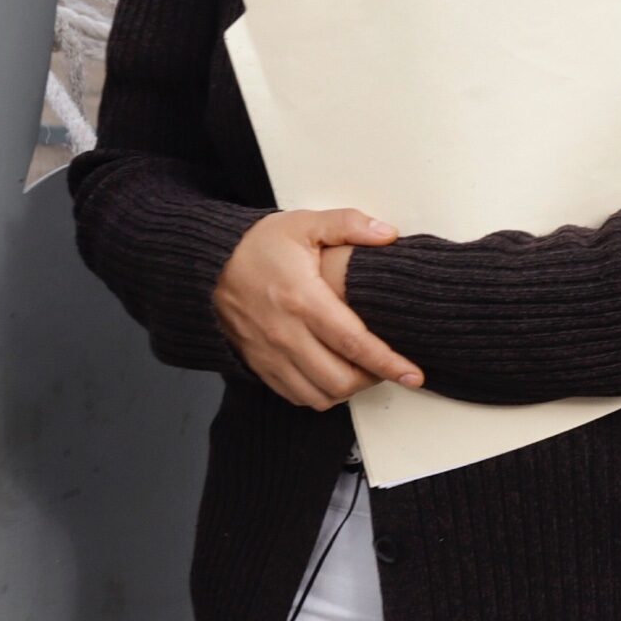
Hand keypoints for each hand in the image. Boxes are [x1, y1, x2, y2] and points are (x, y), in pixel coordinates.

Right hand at [214, 208, 423, 410]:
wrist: (206, 266)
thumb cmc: (258, 245)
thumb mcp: (305, 224)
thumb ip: (350, 224)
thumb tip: (389, 234)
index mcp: (303, 299)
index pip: (354, 342)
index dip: (388, 362)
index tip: (414, 373)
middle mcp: (285, 334)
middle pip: (339, 379)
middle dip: (374, 380)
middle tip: (392, 366)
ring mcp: (270, 355)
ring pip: (319, 395)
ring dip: (348, 390)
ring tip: (365, 371)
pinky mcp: (258, 365)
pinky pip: (295, 396)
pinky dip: (321, 394)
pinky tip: (334, 375)